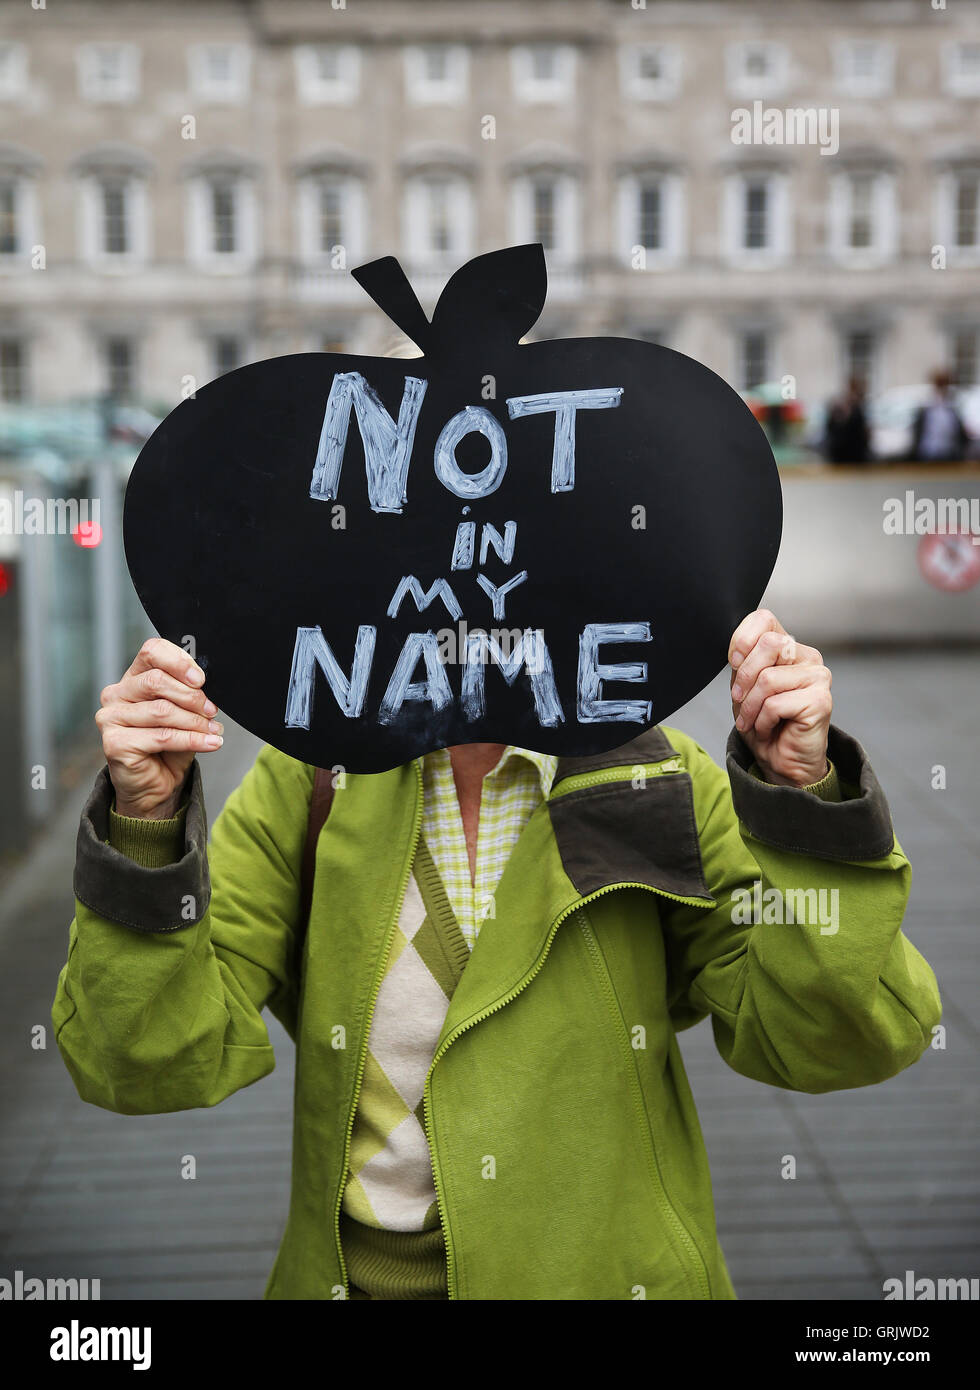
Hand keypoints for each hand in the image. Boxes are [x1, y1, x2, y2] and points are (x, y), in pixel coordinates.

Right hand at [97, 638, 223, 818]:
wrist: (156, 785)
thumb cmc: (169, 746)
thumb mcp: (185, 714)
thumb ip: (190, 695)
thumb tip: (207, 686)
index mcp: (133, 678)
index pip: (152, 652)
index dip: (178, 661)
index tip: (201, 679)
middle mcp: (116, 694)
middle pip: (156, 681)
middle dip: (192, 696)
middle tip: (212, 711)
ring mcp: (110, 718)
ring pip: (162, 711)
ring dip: (195, 722)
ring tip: (213, 730)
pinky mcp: (114, 743)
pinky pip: (162, 736)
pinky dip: (192, 740)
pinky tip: (210, 743)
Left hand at [728, 609, 831, 787]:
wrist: (780, 761)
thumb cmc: (762, 723)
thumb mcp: (743, 686)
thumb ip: (743, 661)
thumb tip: (738, 648)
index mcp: (788, 646)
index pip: (764, 618)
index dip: (742, 639)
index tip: (734, 662)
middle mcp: (807, 656)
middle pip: (768, 645)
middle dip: (744, 678)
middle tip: (740, 701)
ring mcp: (818, 677)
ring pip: (768, 679)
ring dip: (751, 707)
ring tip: (755, 720)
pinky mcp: (821, 700)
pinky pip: (775, 703)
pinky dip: (763, 721)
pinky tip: (771, 728)